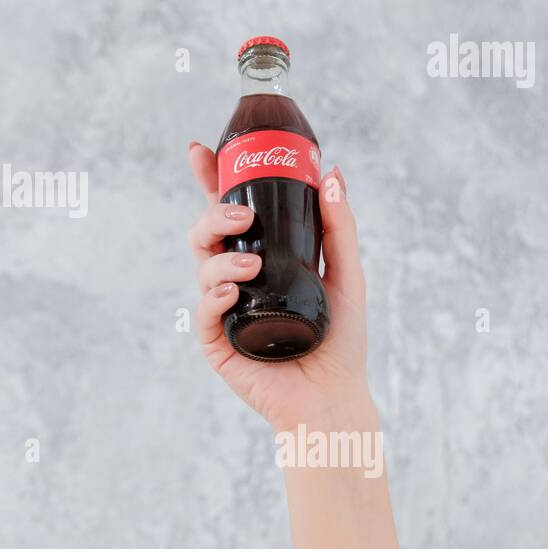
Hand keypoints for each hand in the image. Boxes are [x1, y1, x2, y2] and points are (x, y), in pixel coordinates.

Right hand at [187, 142, 372, 431]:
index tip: (201, 151)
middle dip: (215, 215)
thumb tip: (333, 173)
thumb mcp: (346, 273)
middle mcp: (237, 278)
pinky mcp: (216, 341)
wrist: (333, 397)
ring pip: (202, 266)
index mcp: (261, 258)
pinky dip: (214, 297)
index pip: (229, 213)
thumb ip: (339, 225)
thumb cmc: (341, 340)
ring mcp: (223, 308)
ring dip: (221, 259)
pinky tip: (232, 292)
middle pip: (206, 233)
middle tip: (246, 219)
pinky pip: (203, 311)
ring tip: (252, 269)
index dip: (210, 180)